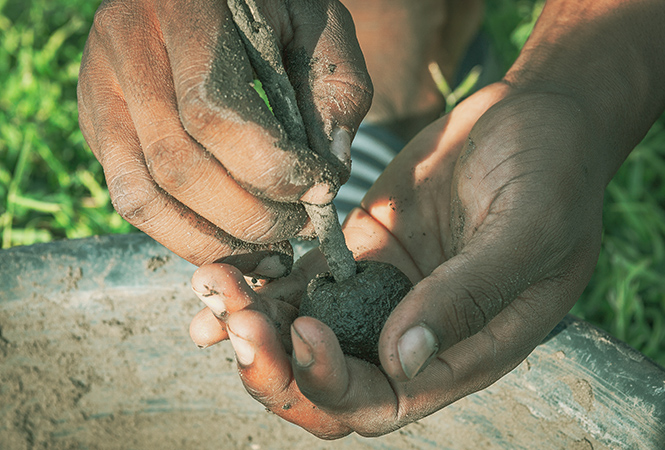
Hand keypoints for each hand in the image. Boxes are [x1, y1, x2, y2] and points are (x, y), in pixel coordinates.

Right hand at [77, 0, 370, 276]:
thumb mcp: (318, 22)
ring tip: (268, 254)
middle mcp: (126, 48)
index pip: (213, 112)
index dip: (270, 168)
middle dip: (250, 217)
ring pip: (142, 197)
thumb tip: (332, 170)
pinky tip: (230, 241)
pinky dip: (183, 234)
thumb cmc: (269, 2)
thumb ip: (337, 88)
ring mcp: (100, 89)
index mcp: (182, 9)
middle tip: (300, 231)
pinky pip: (131, 198)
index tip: (320, 190)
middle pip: (177, 165)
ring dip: (212, 242)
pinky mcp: (95, 124)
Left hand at [188, 82, 606, 436]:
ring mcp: (381, 293)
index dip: (334, 382)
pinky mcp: (357, 252)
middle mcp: (414, 332)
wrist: (534, 117)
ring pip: (303, 338)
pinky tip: (221, 274)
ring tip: (215, 291)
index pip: (385, 400)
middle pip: (331, 386)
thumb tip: (403, 360)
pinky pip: (301, 282)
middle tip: (236, 323)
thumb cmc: (553, 173)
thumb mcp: (527, 230)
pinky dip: (261, 285)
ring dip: (253, 327)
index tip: (304, 329)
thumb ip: (470, 296)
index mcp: (462, 349)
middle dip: (276, 369)